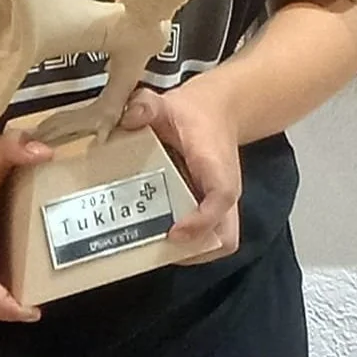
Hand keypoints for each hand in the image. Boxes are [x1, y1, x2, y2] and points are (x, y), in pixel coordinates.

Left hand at [120, 83, 242, 263]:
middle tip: (158, 246)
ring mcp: (223, 204)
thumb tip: (130, 116)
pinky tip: (159, 238)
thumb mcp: (168, 103)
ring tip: (156, 249)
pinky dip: (191, 246)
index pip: (222, 195)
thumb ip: (147, 106)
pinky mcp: (216, 210)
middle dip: (194, 250)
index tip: (172, 231)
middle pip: (225, 236)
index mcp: (217, 164)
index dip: (200, 220)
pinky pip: (211, 238)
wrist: (220, 112)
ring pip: (220, 242)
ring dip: (192, 252)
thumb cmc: (194, 114)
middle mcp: (225, 190)